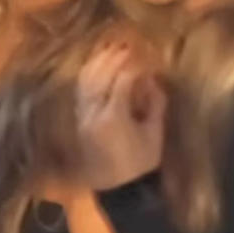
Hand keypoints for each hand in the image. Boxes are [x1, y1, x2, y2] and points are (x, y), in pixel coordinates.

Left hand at [73, 40, 165, 189]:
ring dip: (98, 62)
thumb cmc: (138, 164)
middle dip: (114, 58)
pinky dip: (88, 74)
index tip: (145, 60)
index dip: (134, 68)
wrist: (114, 187)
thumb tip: (153, 81)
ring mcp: (82, 115)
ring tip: (110, 48)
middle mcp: (93, 113)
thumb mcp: (154, 138)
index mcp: (114, 118)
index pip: (122, 83)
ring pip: (87, 81)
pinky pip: (81, 89)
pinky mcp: (78, 118)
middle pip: (101, 77)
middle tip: (126, 46)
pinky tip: (96, 64)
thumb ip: (155, 106)